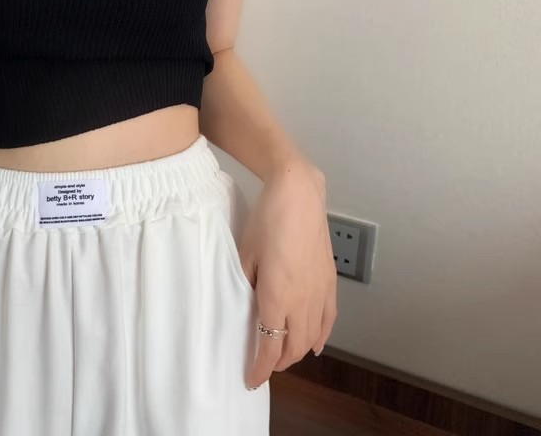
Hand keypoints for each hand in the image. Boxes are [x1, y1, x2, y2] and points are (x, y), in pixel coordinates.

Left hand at [240, 161, 336, 386]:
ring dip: (297, 351)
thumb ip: (245, 285)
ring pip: (312, 337)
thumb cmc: (267, 220)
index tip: (251, 379)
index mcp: (277, 296)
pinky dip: (321, 336)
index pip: (270, 346)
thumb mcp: (245, 254)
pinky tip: (315, 344)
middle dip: (277, 362)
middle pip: (292, 346)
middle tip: (263, 365)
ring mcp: (320, 292)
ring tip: (283, 356)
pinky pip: (328, 319)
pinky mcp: (330, 281)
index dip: (261, 368)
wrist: (298, 196)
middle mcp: (302, 301)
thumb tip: (245, 307)